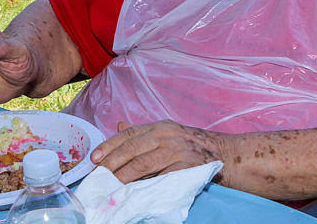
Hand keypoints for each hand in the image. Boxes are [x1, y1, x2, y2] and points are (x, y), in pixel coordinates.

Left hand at [90, 120, 226, 182]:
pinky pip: (162, 177)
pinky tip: (135, 191)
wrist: (221, 152)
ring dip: (125, 175)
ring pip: (144, 163)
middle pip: (133, 148)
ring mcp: (177, 151)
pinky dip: (147, 184)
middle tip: (98, 175)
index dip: (110, 145)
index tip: (95, 158)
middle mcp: (166, 136)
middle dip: (113, 162)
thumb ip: (141, 132)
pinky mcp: (186, 167)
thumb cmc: (189, 144)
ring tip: (111, 185)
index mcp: (158, 126)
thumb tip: (118, 126)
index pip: (129, 134)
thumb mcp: (166, 132)